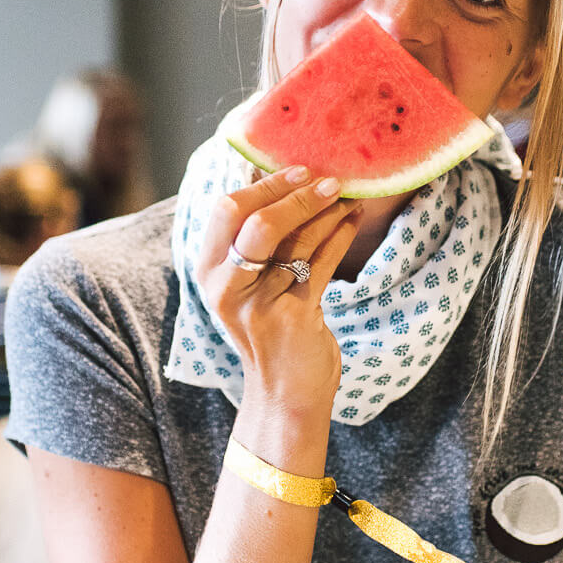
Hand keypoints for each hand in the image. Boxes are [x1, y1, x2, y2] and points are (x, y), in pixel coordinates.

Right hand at [196, 166, 362, 414]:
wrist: (285, 394)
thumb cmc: (270, 332)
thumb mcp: (248, 287)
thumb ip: (255, 244)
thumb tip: (282, 182)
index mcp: (210, 272)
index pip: (226, 210)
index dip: (264, 184)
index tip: (297, 168)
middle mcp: (227, 287)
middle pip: (257, 222)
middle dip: (296, 195)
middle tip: (329, 180)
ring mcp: (259, 304)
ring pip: (295, 241)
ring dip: (326, 212)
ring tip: (348, 195)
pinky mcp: (293, 317)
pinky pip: (321, 264)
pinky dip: (340, 236)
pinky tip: (352, 220)